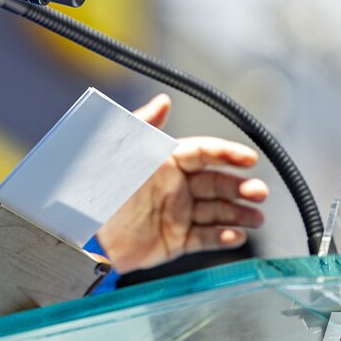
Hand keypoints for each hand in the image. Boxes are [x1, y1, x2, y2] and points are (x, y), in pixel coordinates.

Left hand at [95, 94, 267, 273]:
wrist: (81, 229)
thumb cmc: (98, 184)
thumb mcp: (118, 150)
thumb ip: (142, 125)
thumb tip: (164, 100)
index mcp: (166, 160)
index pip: (205, 153)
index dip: (227, 154)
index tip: (249, 158)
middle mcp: (176, 186)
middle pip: (218, 183)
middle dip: (241, 186)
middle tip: (259, 192)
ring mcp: (177, 213)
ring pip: (217, 211)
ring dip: (240, 213)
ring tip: (257, 218)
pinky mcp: (175, 241)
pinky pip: (204, 238)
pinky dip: (223, 238)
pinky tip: (236, 236)